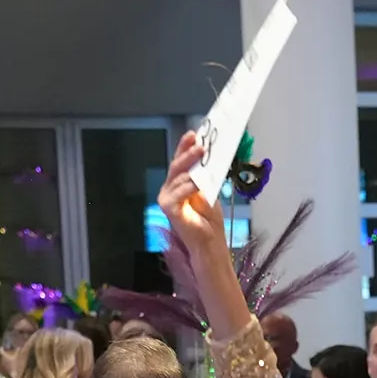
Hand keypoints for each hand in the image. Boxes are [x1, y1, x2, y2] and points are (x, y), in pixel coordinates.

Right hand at [156, 130, 227, 273]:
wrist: (209, 243)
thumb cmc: (209, 221)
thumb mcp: (209, 192)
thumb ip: (205, 176)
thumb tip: (208, 155)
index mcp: (179, 184)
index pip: (180, 162)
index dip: (185, 147)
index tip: (194, 134)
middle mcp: (170, 189)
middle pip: (176, 166)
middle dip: (188, 153)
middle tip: (200, 146)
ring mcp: (166, 199)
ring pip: (178, 177)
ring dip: (193, 170)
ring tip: (205, 163)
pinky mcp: (168, 209)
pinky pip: (177, 193)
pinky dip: (188, 187)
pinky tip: (198, 184)